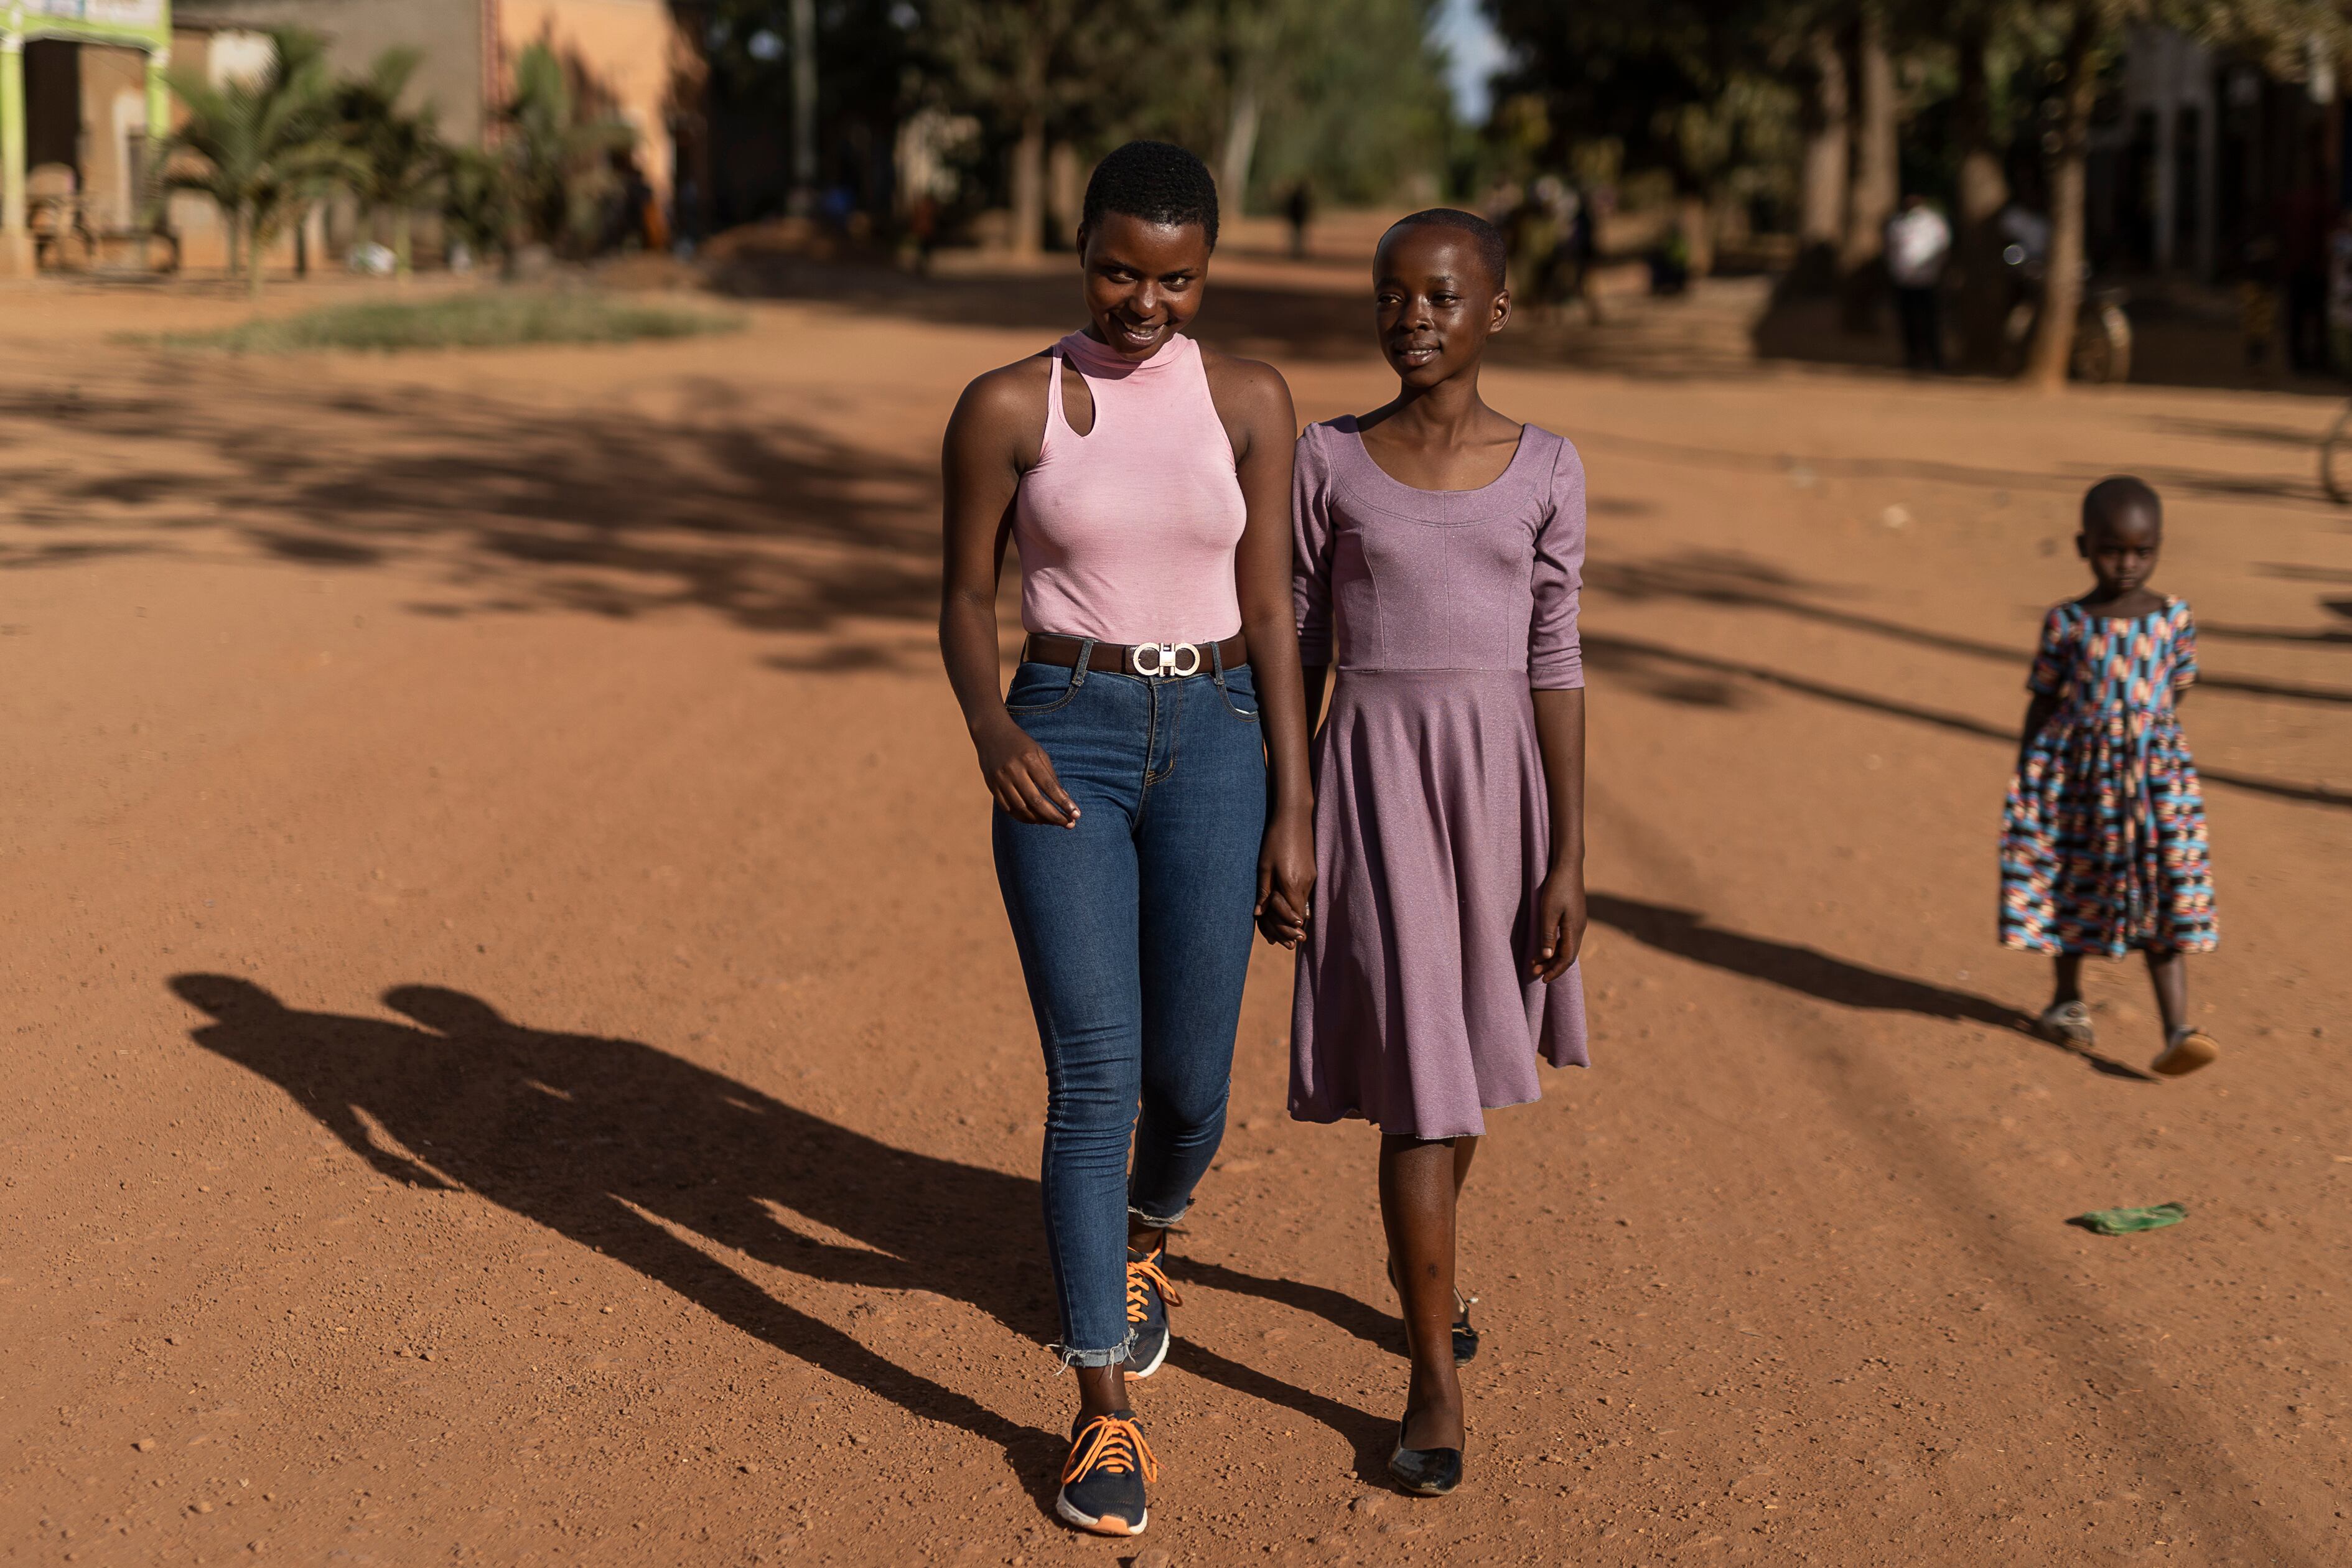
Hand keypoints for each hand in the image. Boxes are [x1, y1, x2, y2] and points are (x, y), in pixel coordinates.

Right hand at [974, 713, 1077, 826]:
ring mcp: (1000, 780)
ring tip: (1054, 822)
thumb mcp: (1039, 753)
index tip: (1076, 814)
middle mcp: (1013, 770)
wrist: (991, 733)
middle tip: (1069, 825)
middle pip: (1035, 801)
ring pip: (1021, 808)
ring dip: (1040, 820)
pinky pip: (1008, 809)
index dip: (1063, 803)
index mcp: (1029, 759)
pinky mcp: (991, 786)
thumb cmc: (1021, 743)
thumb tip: (1065, 800)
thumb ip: (1051, 776)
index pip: (1049, 786)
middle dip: (1054, 816)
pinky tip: (1035, 820)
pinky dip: (1023, 818)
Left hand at [1254, 805, 1315, 947]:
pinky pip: (1305, 896)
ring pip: (1303, 907)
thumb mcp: (1264, 866)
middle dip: (1291, 930)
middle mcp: (1305, 884)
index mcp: (1291, 884)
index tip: (1278, 941)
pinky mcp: (1312, 873)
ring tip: (1289, 933)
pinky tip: (1292, 910)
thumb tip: (1258, 914)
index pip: (1290, 916)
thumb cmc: (1275, 840)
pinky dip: (1298, 906)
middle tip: (1287, 944)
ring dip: (1295, 919)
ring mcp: (1311, 878)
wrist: (1294, 817)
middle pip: (1299, 916)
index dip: (1283, 929)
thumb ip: (1263, 892)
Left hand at [1527, 866, 1585, 981]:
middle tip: (1534, 972)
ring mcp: (1578, 923)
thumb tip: (1548, 955)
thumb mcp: (1548, 911)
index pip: (1567, 958)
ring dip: (1552, 956)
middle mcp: (1580, 928)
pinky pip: (1567, 938)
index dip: (1555, 970)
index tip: (1542, 979)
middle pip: (1568, 955)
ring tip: (1535, 962)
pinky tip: (1545, 947)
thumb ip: (1548, 934)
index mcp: (1575, 929)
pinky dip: (1556, 946)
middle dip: (1552, 966)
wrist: (1569, 866)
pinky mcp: (1575, 917)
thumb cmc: (1557, 887)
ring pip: (1567, 947)